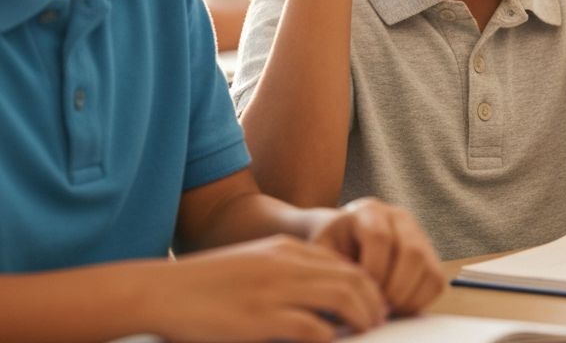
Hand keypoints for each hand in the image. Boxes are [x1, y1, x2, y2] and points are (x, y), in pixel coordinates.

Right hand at [156, 235, 385, 341]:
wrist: (165, 291)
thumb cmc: (208, 285)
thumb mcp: (255, 267)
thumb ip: (288, 275)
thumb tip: (321, 303)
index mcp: (287, 250)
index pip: (343, 262)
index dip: (366, 283)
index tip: (376, 303)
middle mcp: (288, 264)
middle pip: (352, 277)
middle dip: (373, 301)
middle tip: (380, 321)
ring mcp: (276, 290)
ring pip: (342, 297)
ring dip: (361, 318)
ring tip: (367, 332)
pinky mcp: (262, 319)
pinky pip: (312, 327)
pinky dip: (330, 338)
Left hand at [308, 198, 444, 314]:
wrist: (345, 235)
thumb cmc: (332, 245)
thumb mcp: (323, 249)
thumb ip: (334, 266)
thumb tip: (351, 294)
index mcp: (369, 210)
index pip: (380, 237)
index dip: (373, 271)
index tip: (362, 293)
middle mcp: (399, 216)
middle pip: (411, 251)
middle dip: (394, 288)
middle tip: (377, 308)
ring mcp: (418, 233)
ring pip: (428, 266)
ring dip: (407, 296)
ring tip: (386, 309)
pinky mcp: (429, 252)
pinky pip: (436, 280)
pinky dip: (420, 300)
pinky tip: (397, 305)